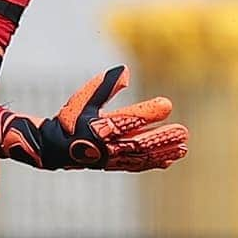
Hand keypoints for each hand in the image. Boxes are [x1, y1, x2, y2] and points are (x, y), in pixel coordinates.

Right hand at [0, 65, 188, 170]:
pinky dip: (154, 162)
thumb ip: (105, 86)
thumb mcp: (85, 99)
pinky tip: (171, 158)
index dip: (146, 113)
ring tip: (183, 145)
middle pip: (137, 144)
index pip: (125, 120)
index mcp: (95, 127)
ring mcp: (111, 158)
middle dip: (162, 138)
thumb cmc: (71, 119)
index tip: (167, 104)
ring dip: (163, 151)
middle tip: (183, 132)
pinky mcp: (115, 164)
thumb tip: (126, 71)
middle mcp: (104, 146)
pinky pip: (137, 166)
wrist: (54, 148)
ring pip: (141, 157)